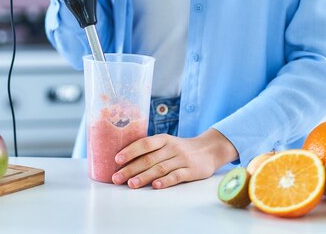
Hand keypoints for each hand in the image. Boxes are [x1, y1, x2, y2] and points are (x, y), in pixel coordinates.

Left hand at [111, 129, 237, 188]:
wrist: (209, 149)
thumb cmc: (180, 148)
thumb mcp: (166, 143)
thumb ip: (150, 149)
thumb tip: (125, 159)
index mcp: (163, 139)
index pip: (144, 143)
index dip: (130, 151)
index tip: (117, 159)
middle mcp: (171, 148)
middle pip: (148, 158)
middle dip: (131, 169)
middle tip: (117, 178)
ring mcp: (182, 159)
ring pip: (160, 168)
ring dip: (144, 176)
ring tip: (131, 184)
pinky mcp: (191, 171)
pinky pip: (177, 176)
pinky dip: (165, 181)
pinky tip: (155, 186)